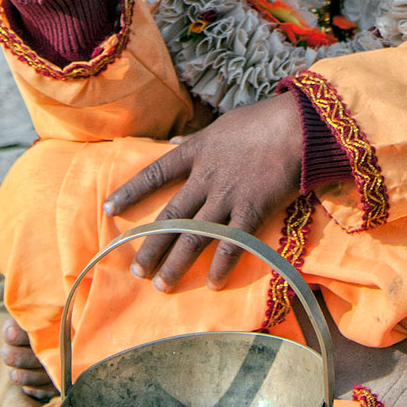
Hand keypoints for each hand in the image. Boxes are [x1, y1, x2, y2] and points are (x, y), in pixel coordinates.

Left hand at [103, 91, 303, 290]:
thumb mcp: (222, 125)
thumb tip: (175, 141)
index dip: (131, 191)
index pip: (155, 173)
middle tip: (137, 271)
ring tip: (163, 285)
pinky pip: (231, 244)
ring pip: (194, 235)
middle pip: (171, 216)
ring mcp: (227, 195)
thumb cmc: (263, 121)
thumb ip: (197, 139)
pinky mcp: (252, 209)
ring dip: (177, 263)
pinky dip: (220, 265)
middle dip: (151, 246)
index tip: (109, 208)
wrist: (297, 125)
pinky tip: (211, 282)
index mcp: (196, 151)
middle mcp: (205, 177)